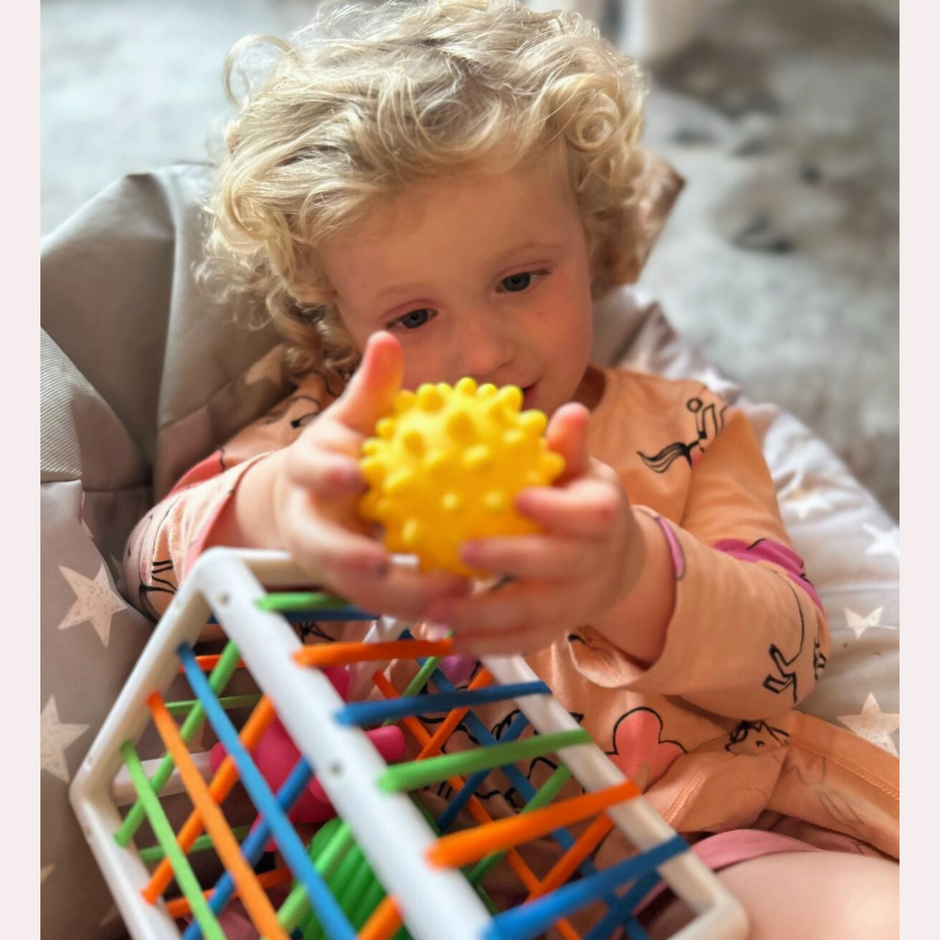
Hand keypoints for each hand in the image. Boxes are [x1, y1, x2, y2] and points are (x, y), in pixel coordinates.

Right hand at [270, 331, 471, 619]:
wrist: (312, 500)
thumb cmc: (342, 450)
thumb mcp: (353, 416)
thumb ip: (371, 387)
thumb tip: (387, 339)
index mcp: (308, 474)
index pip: (310, 471)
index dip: (326, 474)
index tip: (353, 475)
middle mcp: (311, 523)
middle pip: (323, 548)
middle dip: (349, 559)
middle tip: (388, 563)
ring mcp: (330, 562)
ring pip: (358, 589)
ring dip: (400, 598)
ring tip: (452, 595)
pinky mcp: (354, 588)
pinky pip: (389, 602)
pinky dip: (422, 606)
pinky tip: (466, 603)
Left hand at [422, 403, 644, 655]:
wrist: (613, 561)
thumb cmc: (582, 500)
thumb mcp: (583, 471)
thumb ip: (570, 447)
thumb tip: (572, 410)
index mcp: (602, 517)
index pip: (589, 517)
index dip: (556, 510)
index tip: (519, 498)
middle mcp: (593, 563)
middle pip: (556, 566)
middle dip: (511, 560)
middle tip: (462, 550)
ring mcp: (575, 602)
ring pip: (533, 613)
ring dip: (485, 615)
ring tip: (437, 607)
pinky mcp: (556, 628)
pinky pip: (523, 641)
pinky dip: (489, 644)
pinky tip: (450, 638)